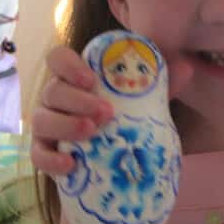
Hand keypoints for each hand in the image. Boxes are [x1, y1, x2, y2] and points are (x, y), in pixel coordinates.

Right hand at [30, 43, 193, 177]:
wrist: (113, 160)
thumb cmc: (123, 118)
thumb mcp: (143, 100)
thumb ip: (159, 82)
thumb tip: (185, 67)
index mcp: (74, 78)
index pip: (58, 59)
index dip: (69, 65)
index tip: (91, 79)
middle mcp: (55, 99)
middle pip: (53, 91)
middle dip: (77, 100)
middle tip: (106, 113)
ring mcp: (46, 126)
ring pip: (41, 120)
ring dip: (65, 125)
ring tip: (92, 132)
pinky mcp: (44, 154)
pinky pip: (37, 155)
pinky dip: (51, 160)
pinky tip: (71, 165)